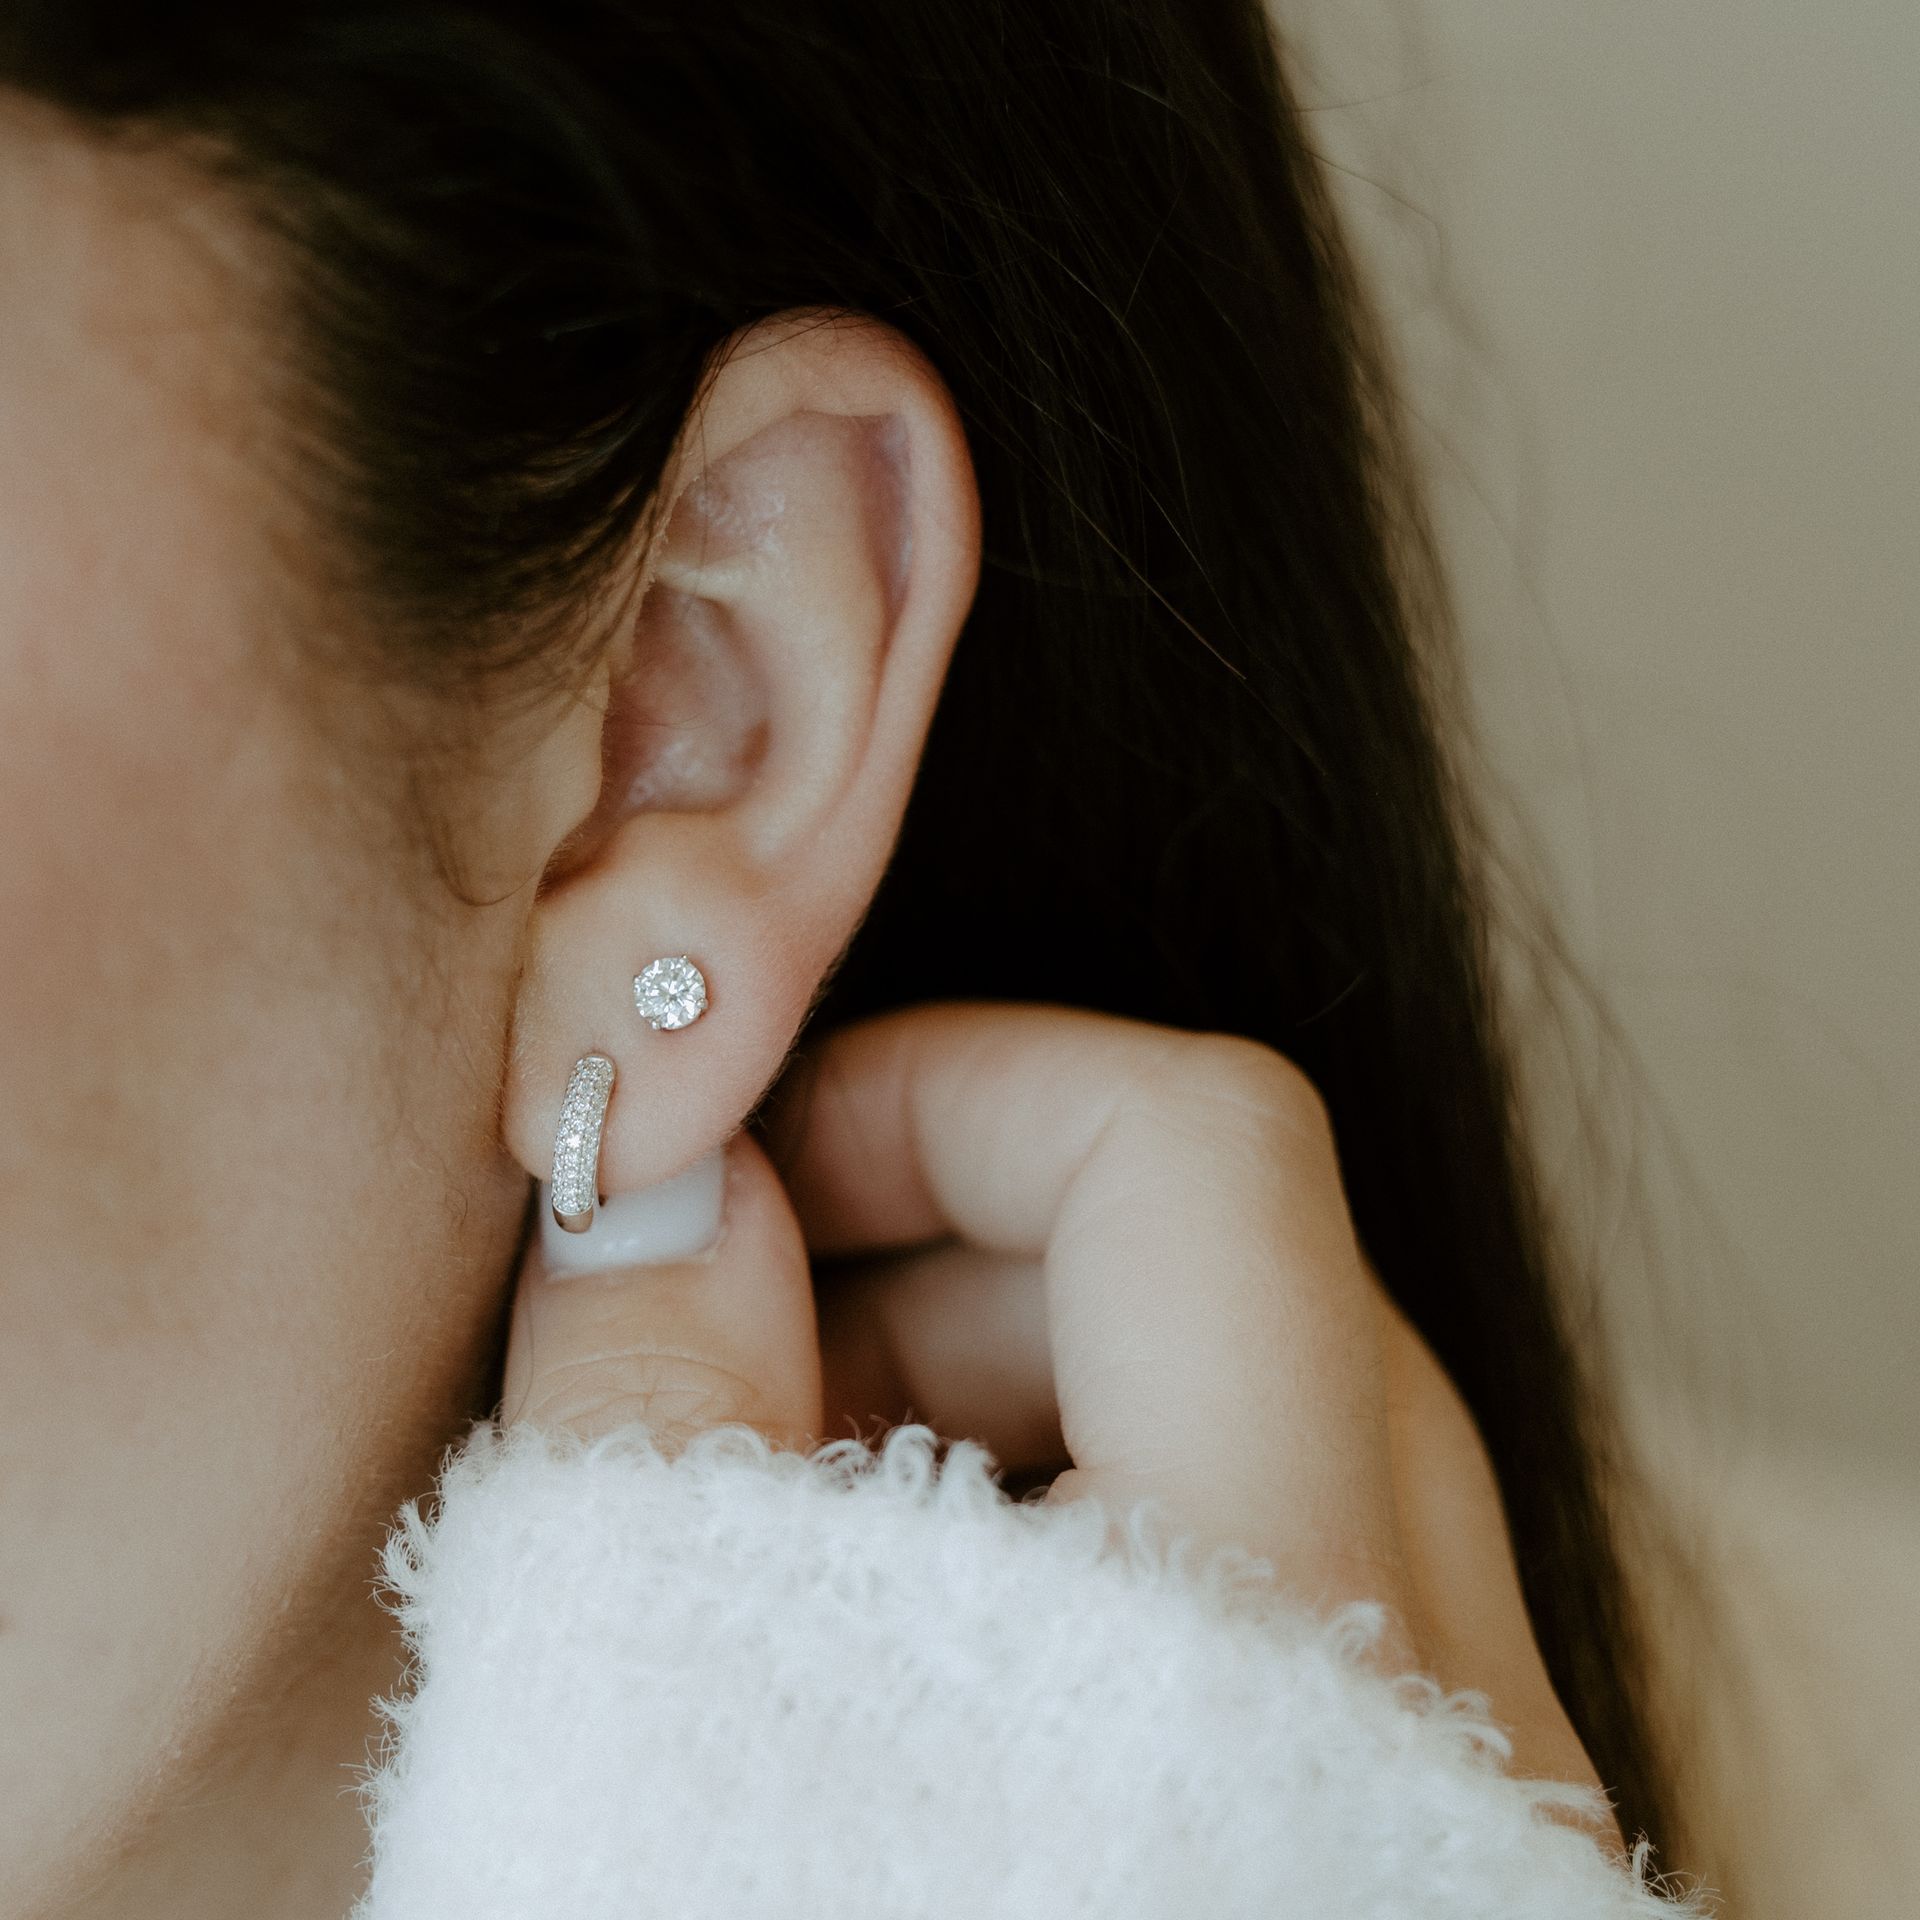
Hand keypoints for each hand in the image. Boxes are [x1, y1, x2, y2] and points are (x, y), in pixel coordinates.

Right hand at [502, 1001, 1612, 1825]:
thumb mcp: (659, 1740)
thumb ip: (650, 1408)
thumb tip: (662, 1175)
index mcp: (1289, 1625)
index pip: (1202, 1144)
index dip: (959, 1083)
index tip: (748, 1158)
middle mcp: (1438, 1682)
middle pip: (1238, 1263)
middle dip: (953, 1249)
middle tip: (743, 1355)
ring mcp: (1454, 1770)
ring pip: (1261, 1413)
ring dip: (1012, 1392)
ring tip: (801, 1518)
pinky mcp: (1414, 1842)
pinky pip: (1276, 1570)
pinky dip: (1081, 1531)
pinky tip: (907, 1659)